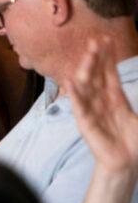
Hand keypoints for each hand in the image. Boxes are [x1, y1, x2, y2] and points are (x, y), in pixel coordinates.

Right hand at [67, 36, 137, 175]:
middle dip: (96, 58)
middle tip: (95, 41)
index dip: (107, 57)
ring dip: (86, 70)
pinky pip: (79, 107)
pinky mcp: (86, 124)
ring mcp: (92, 111)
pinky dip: (75, 95)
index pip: (109, 73)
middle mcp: (102, 101)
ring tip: (88, 55)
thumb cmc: (134, 142)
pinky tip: (70, 83)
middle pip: (97, 75)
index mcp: (115, 98)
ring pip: (87, 87)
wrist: (127, 163)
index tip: (105, 39)